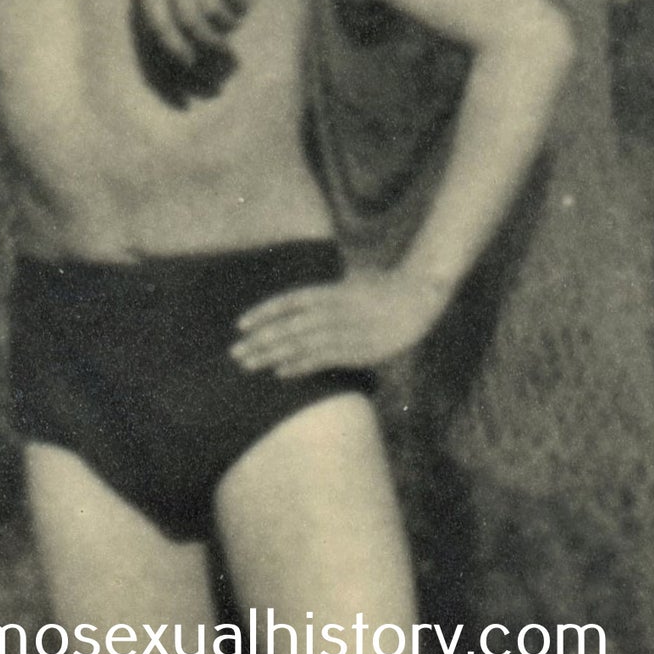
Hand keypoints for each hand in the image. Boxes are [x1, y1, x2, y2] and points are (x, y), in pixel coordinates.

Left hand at [136, 0, 250, 51]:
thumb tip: (168, 33)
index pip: (159, 23)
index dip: (176, 48)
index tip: (190, 63)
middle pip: (191, 21)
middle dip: (208, 44)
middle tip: (222, 55)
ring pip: (215, 8)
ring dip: (227, 25)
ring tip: (231, 27)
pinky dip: (240, 4)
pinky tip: (242, 6)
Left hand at [230, 266, 448, 377]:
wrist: (418, 297)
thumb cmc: (383, 287)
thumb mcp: (350, 281)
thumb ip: (327, 291)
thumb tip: (305, 300)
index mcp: (328, 291)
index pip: (287, 302)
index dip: (262, 313)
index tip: (239, 324)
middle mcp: (332, 310)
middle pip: (288, 327)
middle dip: (259, 340)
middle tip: (234, 353)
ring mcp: (344, 331)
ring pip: (301, 345)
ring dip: (272, 356)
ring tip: (248, 364)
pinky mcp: (358, 350)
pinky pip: (324, 360)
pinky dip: (301, 366)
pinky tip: (280, 373)